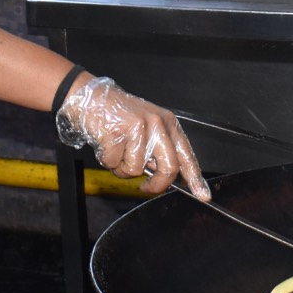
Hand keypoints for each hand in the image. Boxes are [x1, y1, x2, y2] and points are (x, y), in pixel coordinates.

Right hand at [56, 76, 208, 199]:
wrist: (90, 97)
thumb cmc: (117, 115)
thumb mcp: (146, 126)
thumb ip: (158, 150)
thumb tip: (164, 177)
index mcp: (167, 123)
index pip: (186, 155)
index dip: (195, 178)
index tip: (203, 195)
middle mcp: (157, 124)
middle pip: (168, 168)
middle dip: (156, 185)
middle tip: (145, 188)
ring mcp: (138, 127)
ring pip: (136, 169)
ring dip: (122, 168)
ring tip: (116, 151)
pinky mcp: (118, 133)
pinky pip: (114, 163)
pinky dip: (107, 161)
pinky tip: (105, 144)